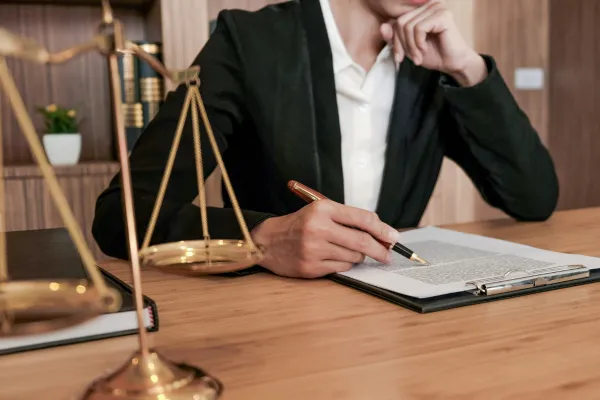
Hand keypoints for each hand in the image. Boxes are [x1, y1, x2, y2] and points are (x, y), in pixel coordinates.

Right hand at [250, 200, 400, 278]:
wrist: (268, 241)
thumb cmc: (299, 225)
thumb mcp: (321, 212)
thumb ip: (348, 219)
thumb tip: (381, 233)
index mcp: (323, 209)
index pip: (362, 218)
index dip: (383, 229)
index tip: (394, 237)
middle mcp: (318, 228)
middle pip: (362, 241)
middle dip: (380, 250)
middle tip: (388, 254)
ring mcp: (314, 249)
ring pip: (353, 257)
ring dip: (358, 257)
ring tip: (347, 251)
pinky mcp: (311, 267)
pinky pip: (342, 268)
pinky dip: (345, 265)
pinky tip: (335, 258)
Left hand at [380, 0, 486, 85]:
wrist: (453, 64)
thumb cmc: (433, 54)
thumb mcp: (408, 47)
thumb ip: (394, 38)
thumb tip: (382, 26)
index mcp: (420, 10)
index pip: (396, 21)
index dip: (394, 41)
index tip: (399, 58)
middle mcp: (428, 5)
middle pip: (400, 23)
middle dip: (402, 45)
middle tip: (412, 58)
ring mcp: (436, 8)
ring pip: (408, 26)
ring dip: (411, 46)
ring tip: (419, 57)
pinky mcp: (442, 15)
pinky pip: (419, 28)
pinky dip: (418, 43)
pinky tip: (425, 49)